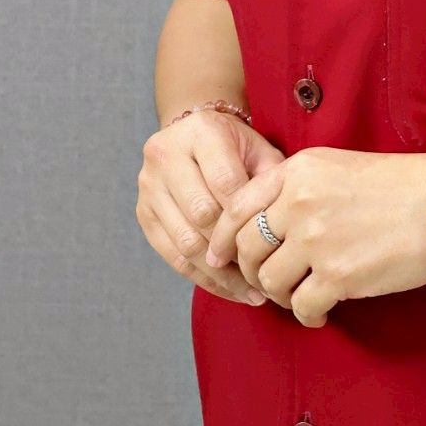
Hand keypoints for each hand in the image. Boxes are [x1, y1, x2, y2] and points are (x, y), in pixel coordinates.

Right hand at [137, 109, 290, 304]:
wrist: (194, 136)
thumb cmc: (236, 147)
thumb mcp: (259, 150)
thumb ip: (272, 180)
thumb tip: (281, 227)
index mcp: (200, 132)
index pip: (225, 183)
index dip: (249, 218)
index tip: (274, 246)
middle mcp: (166, 154)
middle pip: (201, 214)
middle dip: (236, 249)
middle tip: (267, 275)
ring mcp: (149, 185)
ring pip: (185, 241)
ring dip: (221, 274)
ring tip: (252, 293)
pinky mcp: (144, 213)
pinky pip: (172, 256)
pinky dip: (203, 278)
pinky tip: (230, 290)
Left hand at [204, 145, 425, 328]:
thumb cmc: (399, 185)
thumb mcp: (337, 166)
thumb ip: (297, 187)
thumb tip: (267, 222)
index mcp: (296, 172)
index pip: (236, 208)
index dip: (221, 238)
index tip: (219, 256)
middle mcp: (298, 203)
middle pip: (247, 249)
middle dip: (253, 272)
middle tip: (270, 283)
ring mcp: (316, 241)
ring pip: (270, 281)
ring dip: (280, 296)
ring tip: (300, 297)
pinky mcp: (338, 276)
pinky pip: (302, 307)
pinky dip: (307, 315)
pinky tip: (321, 313)